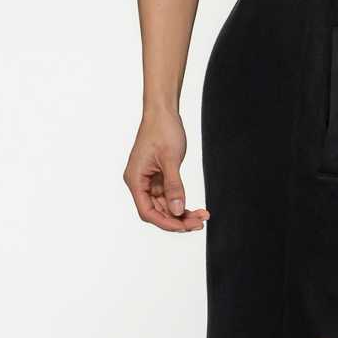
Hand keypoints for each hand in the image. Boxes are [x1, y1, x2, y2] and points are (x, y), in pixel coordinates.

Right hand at [124, 108, 210, 231]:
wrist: (163, 111)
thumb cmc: (162, 130)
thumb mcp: (170, 159)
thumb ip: (174, 186)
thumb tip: (177, 210)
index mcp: (135, 179)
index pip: (147, 211)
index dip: (166, 222)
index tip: (185, 226)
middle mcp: (139, 183)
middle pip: (157, 211)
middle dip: (177, 219)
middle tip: (200, 222)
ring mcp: (148, 181)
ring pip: (164, 206)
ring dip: (181, 213)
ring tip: (201, 217)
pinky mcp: (158, 177)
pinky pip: (168, 196)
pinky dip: (180, 202)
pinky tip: (194, 208)